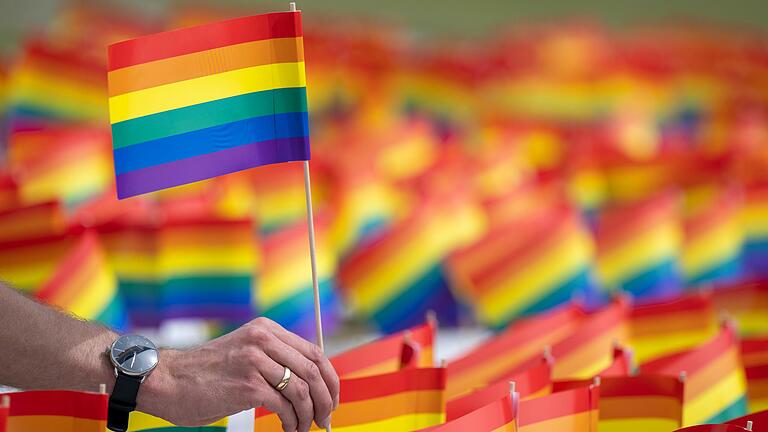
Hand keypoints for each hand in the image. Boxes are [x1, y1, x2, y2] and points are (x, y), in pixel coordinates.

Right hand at [138, 317, 339, 431]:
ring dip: (309, 415)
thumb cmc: (206, 373)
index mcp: (266, 330)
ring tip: (304, 428)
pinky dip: (292, 422)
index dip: (329, 378)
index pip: (314, 352)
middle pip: (314, 370)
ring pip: (302, 390)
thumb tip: (309, 382)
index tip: (332, 398)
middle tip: (326, 418)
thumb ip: (274, 359)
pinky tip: (288, 429)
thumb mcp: (244, 353)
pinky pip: (285, 406)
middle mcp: (263, 340)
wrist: (167, 380)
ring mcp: (255, 361)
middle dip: (326, 398)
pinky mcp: (248, 385)